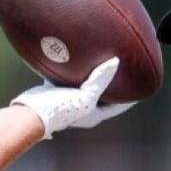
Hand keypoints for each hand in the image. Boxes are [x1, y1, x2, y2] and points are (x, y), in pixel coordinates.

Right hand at [11, 58, 134, 139]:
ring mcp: (69, 99)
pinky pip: (69, 77)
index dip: (130, 96)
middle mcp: (83, 108)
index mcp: (94, 115)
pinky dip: (74, 68)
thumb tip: (115, 62)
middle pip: (103, 93)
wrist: (29, 112)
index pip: (119, 105)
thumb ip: (100, 80)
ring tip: (102, 57)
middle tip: (123, 66)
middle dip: (112, 82)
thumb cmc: (58, 109)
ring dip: (93, 73)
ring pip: (86, 84)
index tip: (141, 84)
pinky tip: (76, 55)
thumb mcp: (85, 96)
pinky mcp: (56, 90)